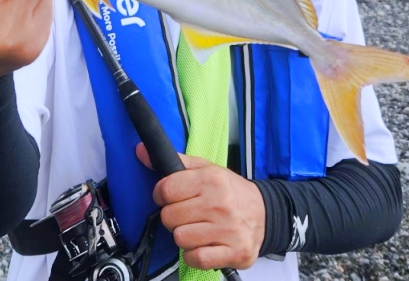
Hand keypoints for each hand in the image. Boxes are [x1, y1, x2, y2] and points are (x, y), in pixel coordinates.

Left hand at [137, 143, 264, 269]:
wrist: (266, 213)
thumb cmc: (231, 193)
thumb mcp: (207, 170)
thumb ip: (176, 162)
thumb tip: (142, 151)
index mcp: (212, 180)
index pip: (166, 190)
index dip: (162, 195)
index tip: (170, 197)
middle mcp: (220, 204)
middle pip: (169, 217)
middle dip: (174, 217)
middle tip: (188, 215)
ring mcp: (228, 230)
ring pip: (180, 238)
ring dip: (185, 236)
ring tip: (199, 229)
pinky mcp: (235, 252)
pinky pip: (196, 258)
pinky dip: (195, 255)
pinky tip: (205, 245)